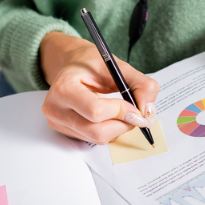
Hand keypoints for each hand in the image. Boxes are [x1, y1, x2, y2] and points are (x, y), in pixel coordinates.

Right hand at [39, 32, 158, 143]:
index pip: (95, 111)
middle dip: (122, 124)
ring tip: (120, 111)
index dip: (121, 111)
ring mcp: (57, 123)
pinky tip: (107, 116)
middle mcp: (55, 109)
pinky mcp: (64, 132)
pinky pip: (93, 140)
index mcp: (64, 88)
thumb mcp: (117, 66)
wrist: (70, 66)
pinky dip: (108, 131)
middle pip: (97, 131)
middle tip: (134, 114)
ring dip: (117, 128)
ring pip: (97, 138)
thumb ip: (140, 85)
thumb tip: (148, 111)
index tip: (135, 106)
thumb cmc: (90, 64)